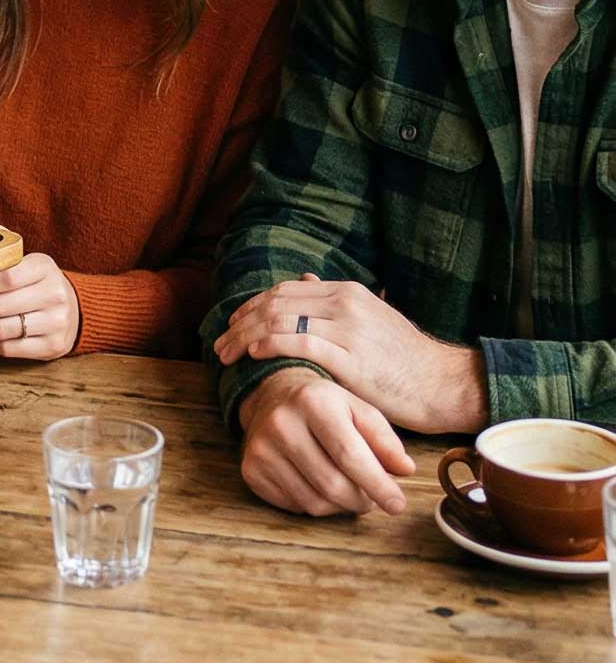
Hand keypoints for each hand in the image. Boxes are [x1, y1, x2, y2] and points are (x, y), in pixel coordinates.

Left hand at [0, 253, 79, 360]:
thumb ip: (9, 251)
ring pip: (0, 329)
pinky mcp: (51, 346)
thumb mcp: (31, 263)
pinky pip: (8, 348)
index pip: (4, 276)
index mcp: (45, 268)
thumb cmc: (41, 284)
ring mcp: (55, 323)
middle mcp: (54, 295)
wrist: (75, 312)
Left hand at [216, 274, 487, 433]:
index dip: (252, 305)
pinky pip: (300, 342)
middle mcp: (344, 302)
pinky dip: (270, 344)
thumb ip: (334, 301)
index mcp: (346, 292)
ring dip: (246, 336)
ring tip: (227, 354)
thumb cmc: (405, 359)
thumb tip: (304, 279)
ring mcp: (347, 327)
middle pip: (276, 301)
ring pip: (281, 319)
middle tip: (220, 343)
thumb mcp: (370, 319)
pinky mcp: (351, 356)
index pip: (285, 290)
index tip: (232, 323)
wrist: (442, 382)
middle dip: (241, 321)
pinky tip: (253, 354)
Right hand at [239, 368, 413, 516]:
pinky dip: (315, 504)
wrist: (273, 394)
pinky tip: (317, 483)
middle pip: (333, 485)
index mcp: (313, 400)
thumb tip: (405, 470)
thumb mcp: (358, 409)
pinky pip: (294, 506)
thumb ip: (384, 439)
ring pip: (315, 502)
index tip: (398, 504)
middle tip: (372, 498)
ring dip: (340, 505)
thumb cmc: (324, 404)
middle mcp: (281, 422)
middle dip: (362, 500)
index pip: (350, 455)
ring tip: (347, 488)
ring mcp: (261, 448)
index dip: (378, 485)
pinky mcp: (250, 470)